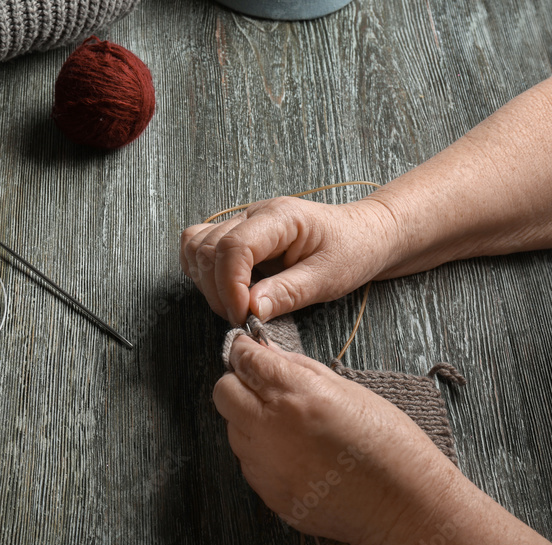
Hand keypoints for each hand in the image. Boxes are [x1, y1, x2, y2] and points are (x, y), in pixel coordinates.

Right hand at [179, 197, 399, 323]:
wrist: (363, 234)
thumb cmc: (352, 250)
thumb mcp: (329, 277)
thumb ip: (288, 292)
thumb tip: (251, 309)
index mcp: (280, 217)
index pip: (234, 246)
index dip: (230, 286)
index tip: (243, 315)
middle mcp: (254, 214)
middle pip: (207, 248)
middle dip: (217, 291)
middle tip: (244, 317)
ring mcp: (241, 222)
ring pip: (195, 246)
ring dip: (205, 282)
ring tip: (236, 304)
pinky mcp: (235, 235)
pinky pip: (198, 246)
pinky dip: (202, 271)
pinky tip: (226, 289)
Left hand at [213, 335, 464, 544]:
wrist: (408, 508)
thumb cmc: (391, 445)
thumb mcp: (351, 391)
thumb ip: (300, 369)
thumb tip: (266, 352)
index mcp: (297, 397)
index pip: (246, 361)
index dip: (245, 351)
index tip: (249, 350)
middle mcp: (273, 431)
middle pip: (223, 393)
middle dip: (239, 383)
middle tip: (264, 386)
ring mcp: (267, 467)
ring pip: (233, 429)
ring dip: (250, 420)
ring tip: (291, 427)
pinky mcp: (268, 494)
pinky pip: (249, 462)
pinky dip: (262, 452)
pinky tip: (297, 455)